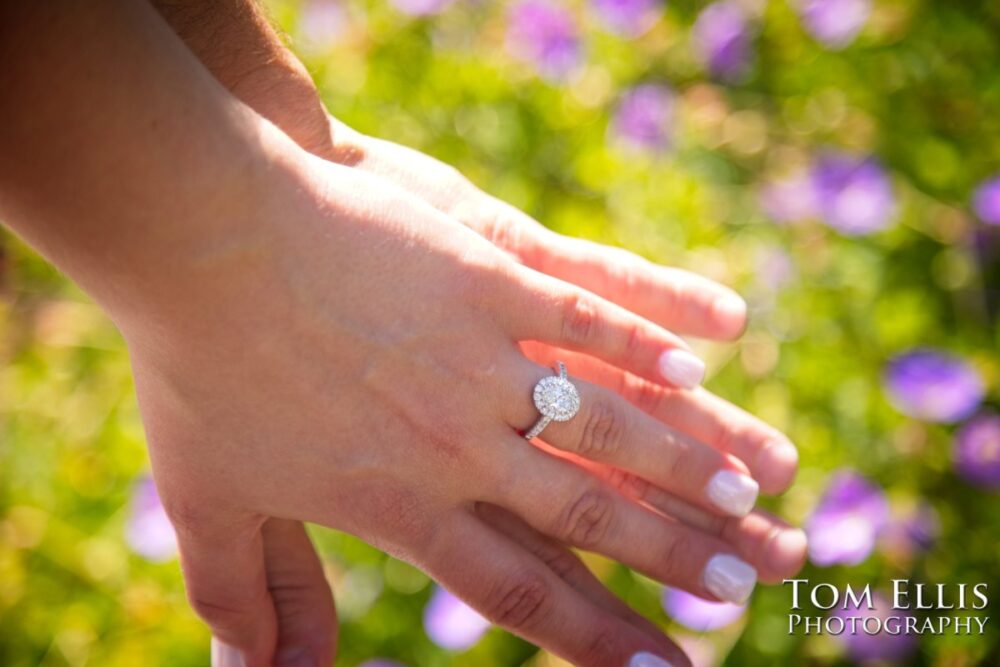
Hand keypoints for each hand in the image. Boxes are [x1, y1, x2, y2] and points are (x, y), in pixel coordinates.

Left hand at [122, 146, 800, 666]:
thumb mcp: (208, 499)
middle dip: (669, 555)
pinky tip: (701, 363)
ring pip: (602, 418)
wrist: (203, 238)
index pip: (516, 588)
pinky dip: (645, 340)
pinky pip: (582, 312)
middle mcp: (456, 439)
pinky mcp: (487, 272)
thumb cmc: (198, 367)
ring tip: (747, 494)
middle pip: (584, 512)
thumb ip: (245, 593)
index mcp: (401, 499)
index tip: (662, 666)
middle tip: (740, 588)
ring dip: (681, 458)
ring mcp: (478, 352)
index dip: (594, 635)